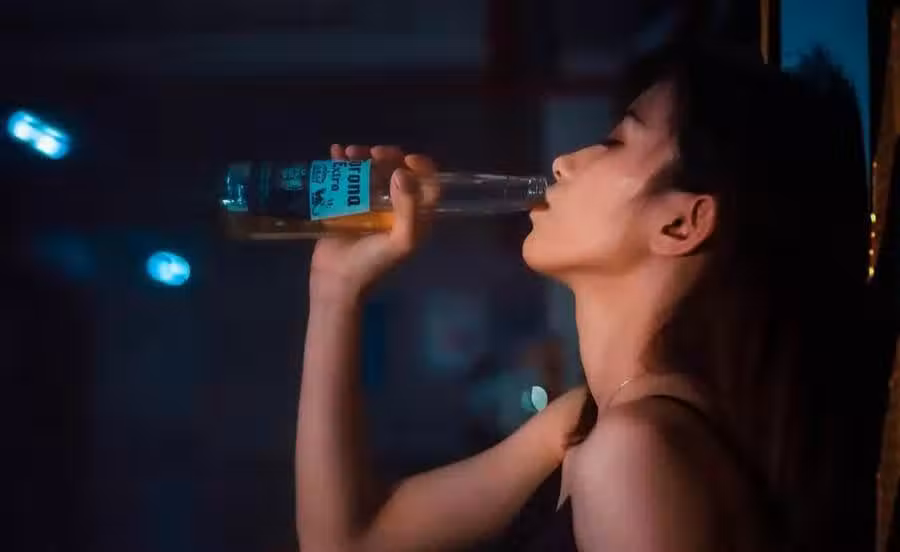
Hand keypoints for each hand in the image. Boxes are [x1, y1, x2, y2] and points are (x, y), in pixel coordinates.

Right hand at [309, 144, 437, 300]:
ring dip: (363, 157)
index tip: (407, 158)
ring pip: (371, 171)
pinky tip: (335, 153)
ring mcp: (368, 204)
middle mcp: (394, 207)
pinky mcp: (345, 204)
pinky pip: (346, 177)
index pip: (428, 185)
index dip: (423, 168)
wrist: (336, 280)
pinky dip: (341, 163)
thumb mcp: (401, 240)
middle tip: (374, 152)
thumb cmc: (373, 264)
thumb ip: (409, 208)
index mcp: (414, 217)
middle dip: (389, 157)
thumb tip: (402, 173)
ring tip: (349, 152)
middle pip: (398, 172)